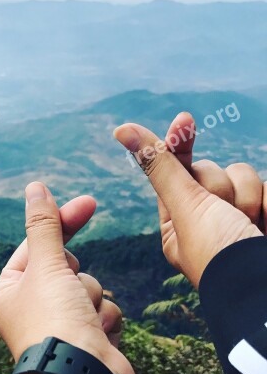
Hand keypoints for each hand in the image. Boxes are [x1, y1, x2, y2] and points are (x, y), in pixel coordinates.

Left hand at [0, 182, 136, 373]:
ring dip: (91, 300)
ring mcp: (60, 324)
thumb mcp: (47, 265)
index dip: (61, 222)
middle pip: (66, 265)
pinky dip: (104, 320)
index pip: (37, 244)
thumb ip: (45, 225)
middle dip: (75, 277)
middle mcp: (31, 306)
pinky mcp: (87, 338)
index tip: (88, 203)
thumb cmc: (53, 323)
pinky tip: (96, 338)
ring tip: (81, 323)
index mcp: (9, 289)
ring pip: (89, 286)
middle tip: (69, 292)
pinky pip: (105, 308)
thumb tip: (35, 188)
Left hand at [115, 115, 262, 287]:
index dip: (178, 145)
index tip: (184, 120)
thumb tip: (121, 129)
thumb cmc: (222, 253)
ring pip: (245, 174)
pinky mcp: (266, 217)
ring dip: (249, 197)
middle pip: (213, 169)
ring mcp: (241, 218)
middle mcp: (208, 218)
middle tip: (224, 217)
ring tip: (250, 228)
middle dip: (221, 188)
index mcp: (178, 220)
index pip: (173, 171)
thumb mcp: (186, 205)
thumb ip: (161, 165)